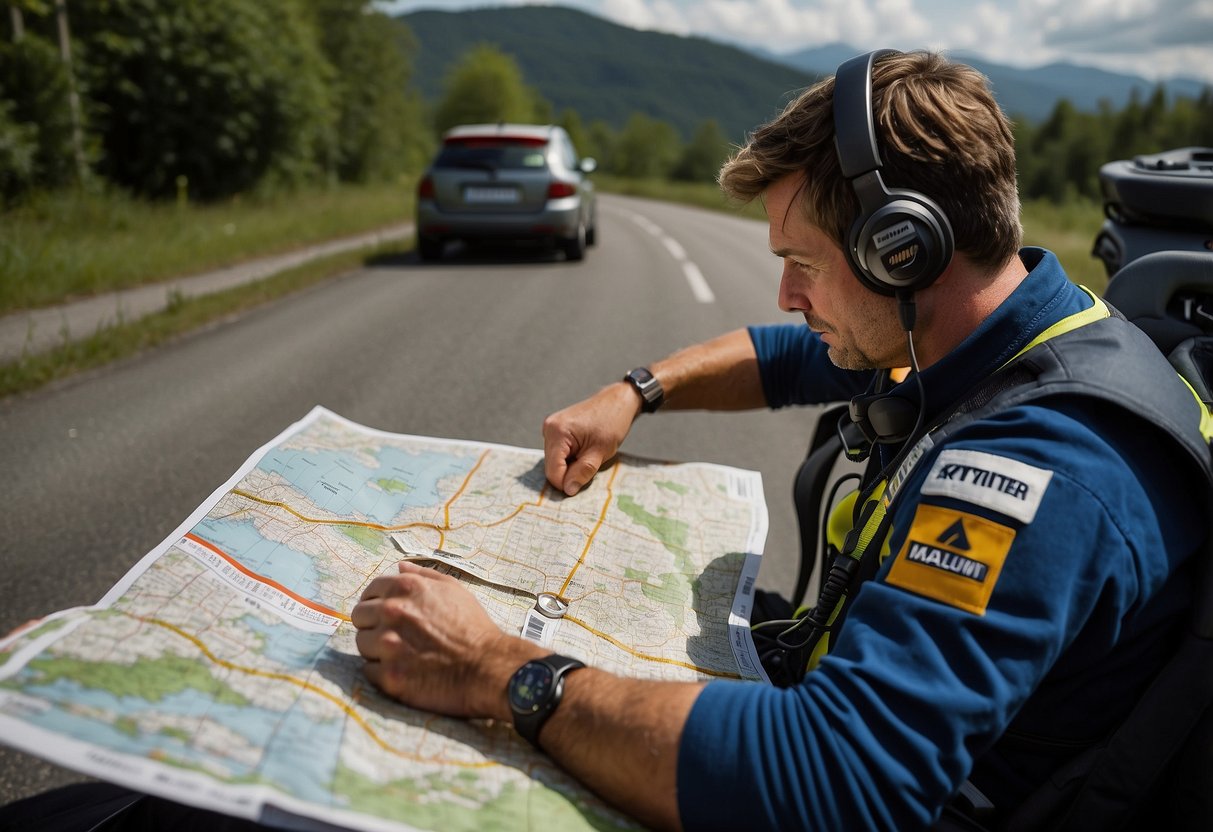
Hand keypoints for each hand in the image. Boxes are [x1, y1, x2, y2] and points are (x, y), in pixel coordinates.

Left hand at [352, 562, 540, 718]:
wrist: (487, 666)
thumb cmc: (472, 626)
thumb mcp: (453, 589)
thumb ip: (422, 575)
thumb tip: (399, 567)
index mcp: (405, 588)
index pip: (369, 593)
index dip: (378, 604)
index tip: (387, 616)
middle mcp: (392, 613)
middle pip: (359, 618)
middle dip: (374, 625)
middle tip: (395, 636)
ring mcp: (388, 646)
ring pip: (362, 645)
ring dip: (377, 649)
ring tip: (402, 654)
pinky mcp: (389, 676)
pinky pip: (370, 671)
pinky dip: (383, 672)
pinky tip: (404, 671)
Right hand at [543, 382, 640, 495]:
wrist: (617, 402)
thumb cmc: (612, 422)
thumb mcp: (600, 451)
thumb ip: (582, 472)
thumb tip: (568, 490)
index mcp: (557, 432)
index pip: (552, 471)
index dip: (566, 483)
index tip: (583, 483)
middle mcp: (549, 429)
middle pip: (552, 467)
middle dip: (569, 473)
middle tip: (591, 466)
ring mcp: (551, 428)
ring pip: (555, 461)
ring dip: (570, 466)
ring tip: (588, 455)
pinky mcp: (556, 430)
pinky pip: (558, 453)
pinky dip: (570, 458)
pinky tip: (583, 451)